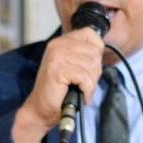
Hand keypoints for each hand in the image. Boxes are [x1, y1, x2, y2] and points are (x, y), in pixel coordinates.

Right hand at [12, 28, 103, 142]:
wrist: (41, 108)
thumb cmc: (59, 90)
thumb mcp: (72, 66)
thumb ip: (84, 55)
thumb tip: (101, 50)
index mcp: (61, 41)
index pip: (90, 34)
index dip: (97, 51)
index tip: (91, 67)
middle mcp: (57, 45)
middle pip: (93, 51)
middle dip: (95, 71)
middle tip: (86, 84)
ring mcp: (56, 56)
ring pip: (91, 65)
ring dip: (91, 82)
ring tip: (83, 90)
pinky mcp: (57, 70)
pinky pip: (84, 77)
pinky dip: (87, 89)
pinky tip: (82, 95)